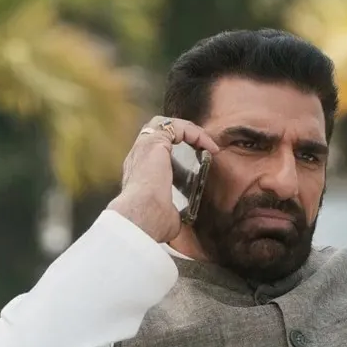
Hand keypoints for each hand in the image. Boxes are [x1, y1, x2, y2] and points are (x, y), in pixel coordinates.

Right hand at [107, 116, 219, 241]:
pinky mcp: (154, 142)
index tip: (196, 160)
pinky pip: (176, 127)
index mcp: (138, 173)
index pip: (153, 153)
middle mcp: (137, 157)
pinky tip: (208, 145)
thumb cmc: (151, 222)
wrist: (142, 217)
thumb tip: (181, 221)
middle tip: (200, 146)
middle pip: (158, 132)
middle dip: (181, 134)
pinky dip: (195, 133)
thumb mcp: (166, 215)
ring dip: (189, 130)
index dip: (175, 150)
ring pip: (165, 124)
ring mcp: (143, 147)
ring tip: (206, 142)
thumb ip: (173, 211)